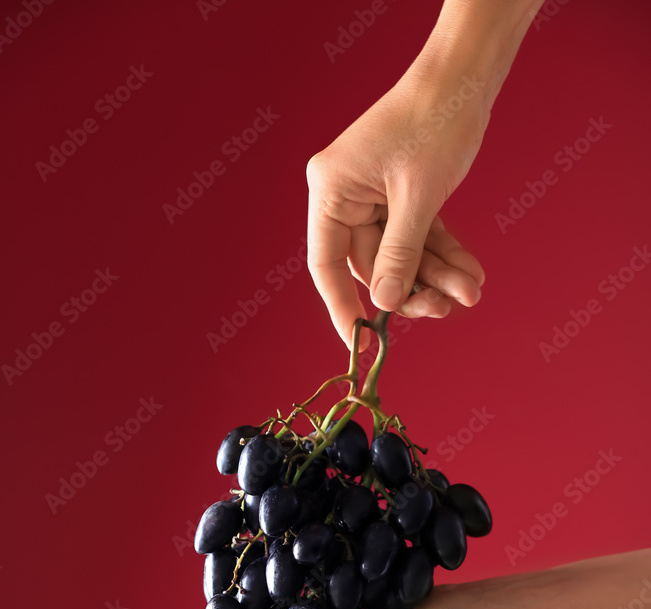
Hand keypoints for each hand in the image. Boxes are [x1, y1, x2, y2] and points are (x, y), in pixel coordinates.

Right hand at [306, 73, 488, 348]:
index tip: (359, 343)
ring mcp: (374, 197)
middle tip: (446, 307)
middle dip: (415, 287)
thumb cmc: (435, 121)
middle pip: (374, 264)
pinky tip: (470, 273)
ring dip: (436, 276)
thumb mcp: (417, 197)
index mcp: (331, 191)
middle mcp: (346, 196)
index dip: (341, 306)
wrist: (467, 76)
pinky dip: (444, 255)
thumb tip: (383, 304)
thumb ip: (399, 254)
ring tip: (471, 290)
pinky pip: (420, 237)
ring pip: (402, 255)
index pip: (327, 264)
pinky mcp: (402, 196)